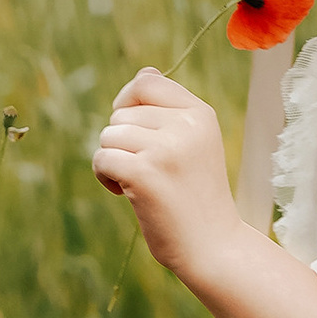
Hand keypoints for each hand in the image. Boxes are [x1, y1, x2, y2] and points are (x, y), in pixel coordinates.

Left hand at [91, 67, 239, 282]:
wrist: (213, 246)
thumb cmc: (197, 196)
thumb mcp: (194, 144)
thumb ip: (168, 110)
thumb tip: (144, 71)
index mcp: (200, 113)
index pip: (147, 82)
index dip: (128, 103)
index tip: (134, 131)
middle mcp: (185, 125)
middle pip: (121, 113)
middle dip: (122, 141)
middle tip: (146, 170)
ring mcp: (165, 149)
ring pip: (109, 135)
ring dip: (113, 160)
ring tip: (139, 183)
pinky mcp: (144, 173)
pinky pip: (102, 158)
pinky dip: (105, 177)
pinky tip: (126, 194)